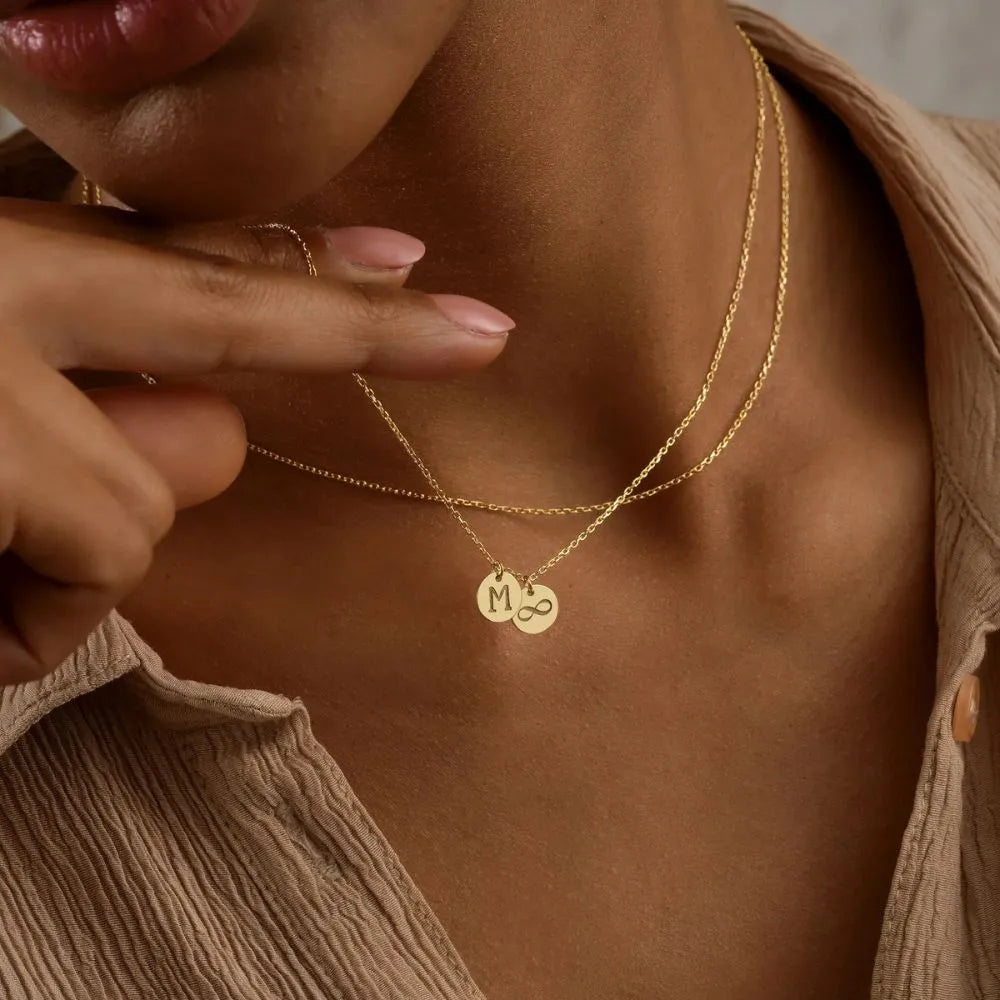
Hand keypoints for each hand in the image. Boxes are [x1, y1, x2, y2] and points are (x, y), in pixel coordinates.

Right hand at [0, 198, 514, 681]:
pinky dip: (36, 622)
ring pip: (157, 487)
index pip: (173, 256)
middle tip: (489, 334)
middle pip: (224, 309)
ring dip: (87, 549)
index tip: (405, 261)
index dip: (294, 259)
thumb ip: (86, 399)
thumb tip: (221, 434)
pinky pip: (106, 562)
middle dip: (362, 327)